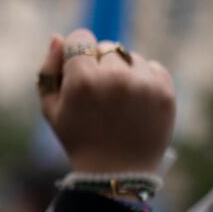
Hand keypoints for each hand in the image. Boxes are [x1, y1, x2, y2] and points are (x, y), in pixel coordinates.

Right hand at [39, 29, 174, 172]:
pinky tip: (135, 104)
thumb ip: (48, 71)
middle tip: (98, 96)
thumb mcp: (51, 110)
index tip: (77, 72)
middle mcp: (114, 77)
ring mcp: (142, 83)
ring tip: (118, 103)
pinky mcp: (164, 90)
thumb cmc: (79, 140)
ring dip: (123, 72)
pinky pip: (151, 67)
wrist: (116, 173)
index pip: (80, 38)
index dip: (76, 54)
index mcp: (82, 81)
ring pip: (129, 57)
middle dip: (99, 65)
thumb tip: (59, 38)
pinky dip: (143, 80)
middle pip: (105, 47)